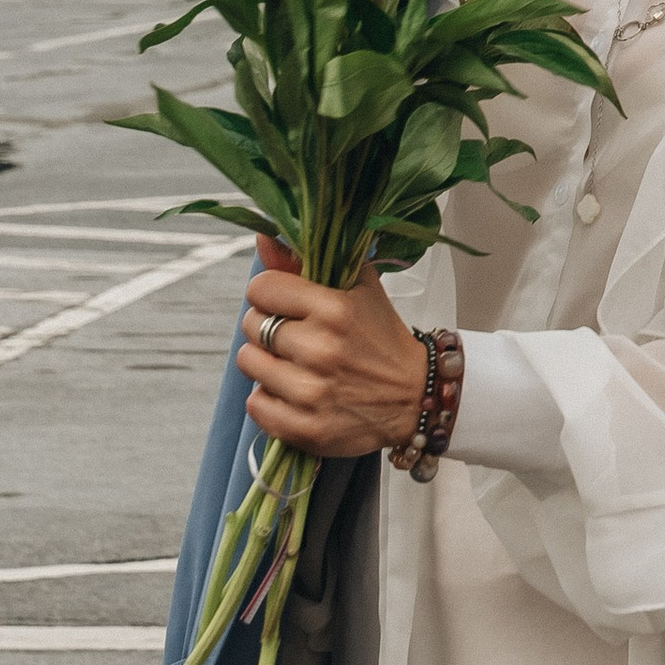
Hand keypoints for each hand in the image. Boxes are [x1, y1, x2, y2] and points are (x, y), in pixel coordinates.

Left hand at [238, 237, 428, 456]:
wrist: (416, 397)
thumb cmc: (383, 339)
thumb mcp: (357, 288)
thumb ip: (306, 261)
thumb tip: (262, 237)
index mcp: (334, 310)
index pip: (262, 288)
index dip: (270, 293)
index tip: (284, 302)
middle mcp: (321, 350)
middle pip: (252, 325)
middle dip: (268, 326)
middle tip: (294, 335)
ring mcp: (312, 392)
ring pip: (249, 363)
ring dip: (266, 362)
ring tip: (293, 364)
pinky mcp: (306, 428)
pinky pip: (256, 404)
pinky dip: (269, 398)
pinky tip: (293, 392)